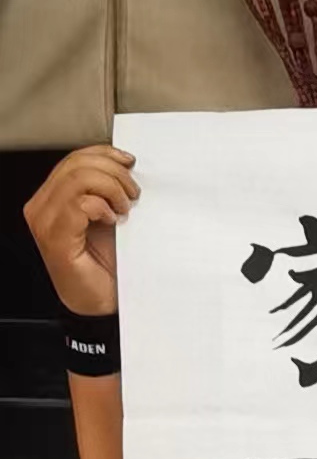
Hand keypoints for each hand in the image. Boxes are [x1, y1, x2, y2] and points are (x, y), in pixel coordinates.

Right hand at [23, 145, 138, 318]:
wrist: (102, 304)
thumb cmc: (104, 267)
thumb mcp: (106, 218)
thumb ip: (104, 190)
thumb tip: (124, 164)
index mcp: (51, 198)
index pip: (73, 159)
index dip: (104, 154)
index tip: (129, 162)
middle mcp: (41, 208)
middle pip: (76, 164)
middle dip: (113, 171)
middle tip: (133, 193)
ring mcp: (45, 222)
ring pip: (78, 178)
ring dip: (111, 188)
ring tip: (125, 208)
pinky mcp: (56, 238)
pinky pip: (80, 204)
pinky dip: (103, 207)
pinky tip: (114, 221)